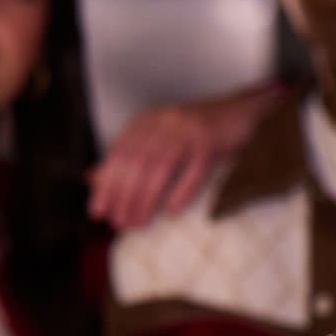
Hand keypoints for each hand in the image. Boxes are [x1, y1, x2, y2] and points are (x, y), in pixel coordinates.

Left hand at [87, 81, 284, 228]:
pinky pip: (194, 170)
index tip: (98, 211)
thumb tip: (93, 179)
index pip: (119, 153)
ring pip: (160, 167)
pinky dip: (181, 191)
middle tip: (119, 223)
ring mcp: (189, 130)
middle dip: (124, 196)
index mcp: (148, 121)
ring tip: (140, 222)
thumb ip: (128, 158)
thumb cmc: (200, 132)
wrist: (243, 112)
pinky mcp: (211, 141)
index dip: (107, 184)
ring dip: (147, 198)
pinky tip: (172, 211)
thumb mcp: (160, 141)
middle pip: (137, 162)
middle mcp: (165, 122)